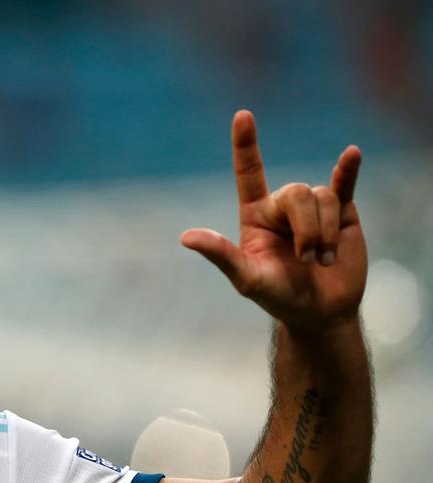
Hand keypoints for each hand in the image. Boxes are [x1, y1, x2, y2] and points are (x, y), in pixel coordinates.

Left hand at [181, 111, 365, 333]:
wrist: (321, 312)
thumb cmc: (279, 297)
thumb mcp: (248, 279)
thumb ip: (222, 256)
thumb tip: (186, 237)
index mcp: (255, 215)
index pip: (248, 173)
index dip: (246, 145)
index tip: (243, 115)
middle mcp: (282, 206)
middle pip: (298, 193)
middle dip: (307, 229)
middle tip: (307, 260)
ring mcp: (314, 208)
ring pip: (324, 199)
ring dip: (326, 234)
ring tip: (323, 261)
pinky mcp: (343, 213)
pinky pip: (345, 185)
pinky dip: (349, 169)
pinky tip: (352, 153)